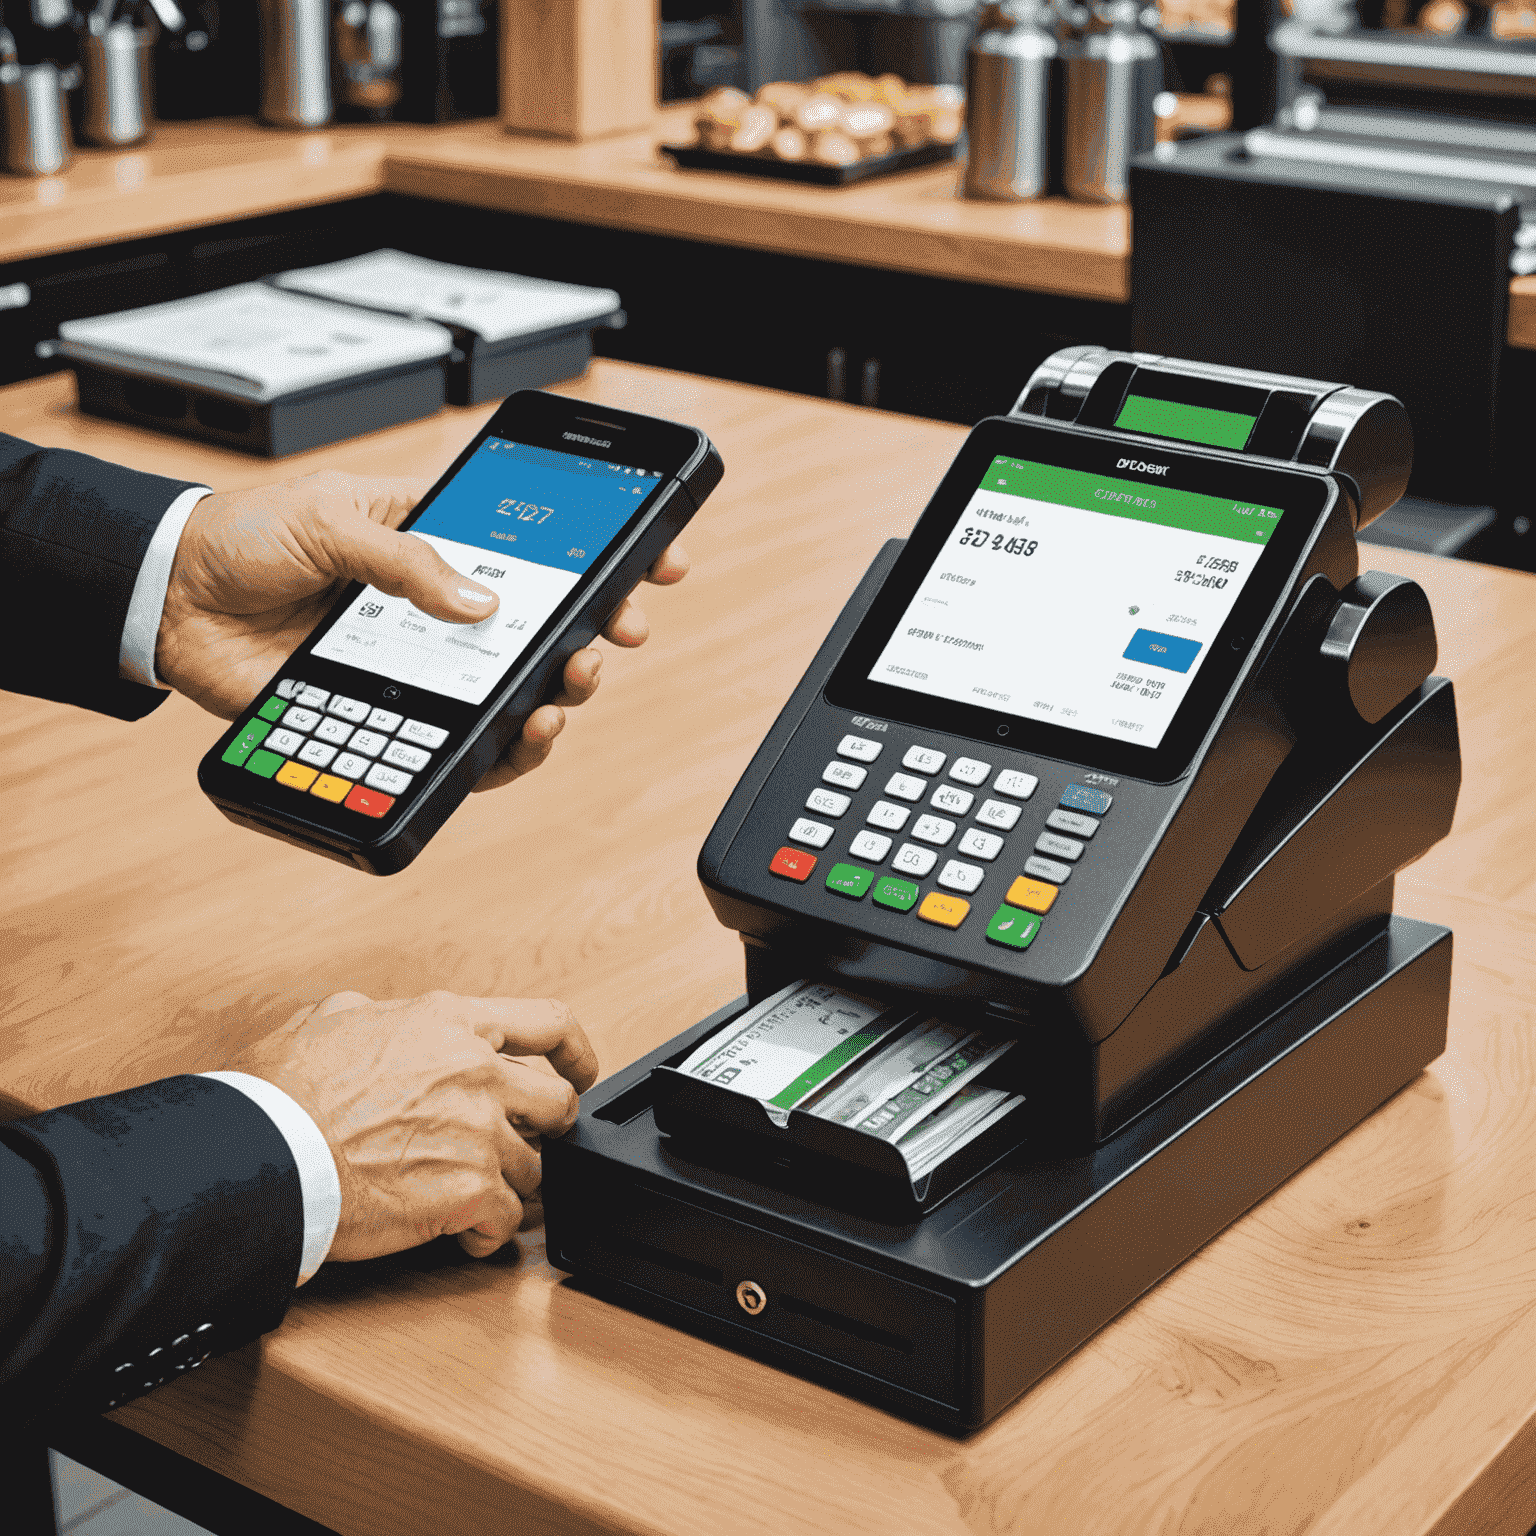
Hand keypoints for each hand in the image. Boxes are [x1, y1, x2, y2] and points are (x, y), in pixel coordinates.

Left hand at [156, 471, 688, 788]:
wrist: (169, 600)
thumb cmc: (243, 539)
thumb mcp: (332, 522)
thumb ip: (410, 562)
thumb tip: (482, 605)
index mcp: (436, 537)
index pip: (537, 545)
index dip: (602, 553)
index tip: (656, 560)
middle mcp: (442, 603)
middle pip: (544, 624)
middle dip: (597, 628)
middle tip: (614, 630)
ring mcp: (424, 662)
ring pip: (517, 688)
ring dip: (560, 691)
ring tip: (570, 683)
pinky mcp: (396, 713)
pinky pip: (465, 742)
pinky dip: (504, 751)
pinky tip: (525, 737)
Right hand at [227, 989, 599, 1262]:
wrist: (265, 1157)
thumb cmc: (283, 1094)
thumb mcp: (328, 1019)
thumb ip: (371, 1012)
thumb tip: (372, 1014)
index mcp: (451, 1022)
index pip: (550, 1023)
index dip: (577, 1052)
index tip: (581, 1074)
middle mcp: (477, 1071)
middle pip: (557, 1104)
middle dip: (547, 1129)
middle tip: (527, 1145)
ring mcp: (479, 1133)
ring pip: (533, 1169)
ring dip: (506, 1185)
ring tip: (469, 1195)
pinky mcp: (470, 1192)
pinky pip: (505, 1222)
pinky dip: (486, 1233)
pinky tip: (462, 1233)